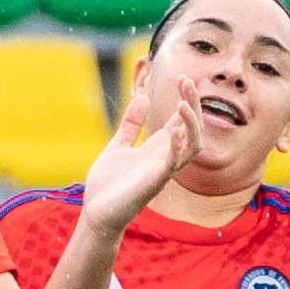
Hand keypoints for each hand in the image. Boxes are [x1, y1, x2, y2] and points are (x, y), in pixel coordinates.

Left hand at [79, 85, 202, 237]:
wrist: (96, 211)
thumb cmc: (109, 183)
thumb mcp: (118, 145)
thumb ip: (131, 124)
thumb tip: (143, 98)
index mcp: (158, 147)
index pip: (181, 119)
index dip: (186, 98)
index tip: (183, 78)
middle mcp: (165, 157)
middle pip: (192, 128)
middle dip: (193, 105)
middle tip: (187, 82)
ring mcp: (162, 170)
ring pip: (192, 146)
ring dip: (191, 124)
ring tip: (183, 104)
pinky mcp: (154, 182)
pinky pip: (172, 164)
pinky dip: (175, 147)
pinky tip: (172, 130)